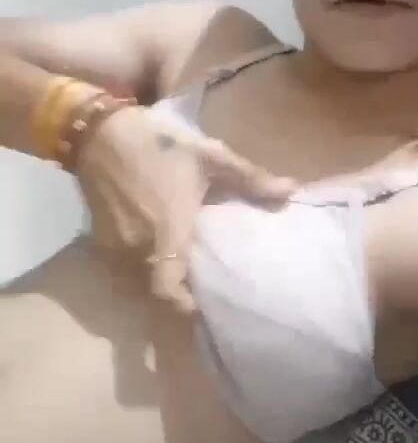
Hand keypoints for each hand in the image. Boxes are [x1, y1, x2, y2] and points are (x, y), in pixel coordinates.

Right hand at [75, 103, 295, 313]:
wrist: (100, 133)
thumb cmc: (159, 146)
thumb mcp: (210, 156)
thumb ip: (251, 178)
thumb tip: (292, 191)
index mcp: (167, 234)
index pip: (168, 292)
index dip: (185, 308)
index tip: (205, 309)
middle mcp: (138, 248)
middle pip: (155, 292)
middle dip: (177, 296)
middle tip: (202, 291)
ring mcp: (116, 247)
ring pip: (137, 283)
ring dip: (158, 282)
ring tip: (181, 276)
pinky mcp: (101, 240)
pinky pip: (123, 268)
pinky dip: (140, 269)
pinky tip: (156, 255)